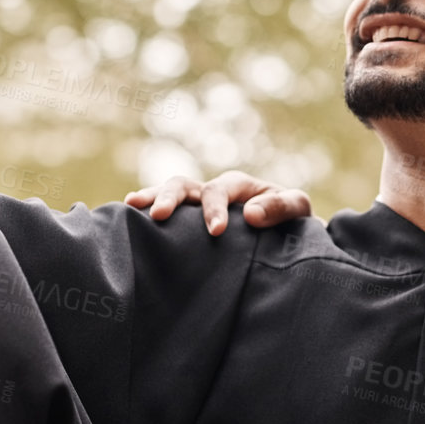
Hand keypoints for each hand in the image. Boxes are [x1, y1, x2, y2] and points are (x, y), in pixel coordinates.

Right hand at [123, 171, 314, 235]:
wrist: (288, 238)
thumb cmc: (293, 221)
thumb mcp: (297, 209)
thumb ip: (281, 207)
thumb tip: (250, 214)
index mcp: (237, 187)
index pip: (219, 191)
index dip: (214, 209)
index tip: (215, 232)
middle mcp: (211, 193)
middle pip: (184, 185)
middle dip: (170, 197)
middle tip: (157, 215)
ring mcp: (196, 209)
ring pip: (169, 195)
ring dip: (151, 198)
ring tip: (131, 206)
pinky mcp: (187, 227)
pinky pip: (165, 219)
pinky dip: (145, 216)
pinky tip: (127, 223)